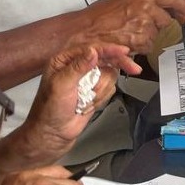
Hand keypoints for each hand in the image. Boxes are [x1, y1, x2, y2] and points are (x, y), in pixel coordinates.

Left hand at [5, 43, 140, 168]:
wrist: (53, 134)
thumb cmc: (50, 109)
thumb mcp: (62, 85)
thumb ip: (78, 67)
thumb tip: (93, 51)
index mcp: (65, 60)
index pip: (92, 50)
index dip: (110, 50)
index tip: (125, 52)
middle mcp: (77, 66)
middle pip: (106, 59)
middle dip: (118, 65)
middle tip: (134, 70)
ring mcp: (87, 79)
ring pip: (109, 76)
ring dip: (101, 90)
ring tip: (86, 101)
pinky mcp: (94, 91)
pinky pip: (109, 88)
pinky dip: (101, 98)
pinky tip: (88, 106)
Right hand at [77, 0, 184, 53]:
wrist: (83, 31)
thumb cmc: (98, 15)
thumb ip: (142, 2)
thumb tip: (156, 6)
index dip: (180, 6)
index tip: (184, 10)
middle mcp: (147, 9)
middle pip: (166, 21)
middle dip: (156, 25)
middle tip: (139, 25)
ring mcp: (145, 27)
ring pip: (156, 36)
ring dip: (146, 37)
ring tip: (127, 33)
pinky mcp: (140, 43)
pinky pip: (147, 48)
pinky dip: (139, 47)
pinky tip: (126, 42)